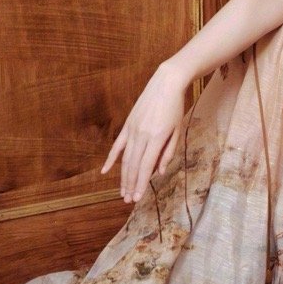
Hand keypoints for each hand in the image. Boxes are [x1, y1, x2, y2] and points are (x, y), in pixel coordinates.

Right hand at [101, 61, 187, 203]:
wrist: (166, 83)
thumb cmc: (176, 107)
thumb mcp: (177, 130)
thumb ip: (168, 152)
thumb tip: (159, 172)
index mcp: (157, 138)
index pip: (146, 166)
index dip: (141, 184)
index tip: (137, 198)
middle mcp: (142, 135)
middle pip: (133, 166)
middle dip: (130, 185)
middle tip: (128, 200)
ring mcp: (132, 130)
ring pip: (125, 158)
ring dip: (123, 176)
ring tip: (122, 191)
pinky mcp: (127, 125)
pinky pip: (117, 145)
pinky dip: (111, 158)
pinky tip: (105, 171)